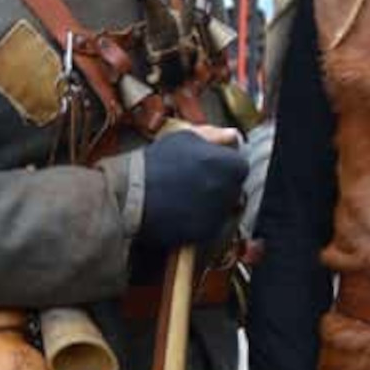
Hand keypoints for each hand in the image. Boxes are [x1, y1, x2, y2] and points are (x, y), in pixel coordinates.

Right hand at [136, 129, 248, 248]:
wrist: (130, 193)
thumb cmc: (157, 161)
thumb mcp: (184, 137)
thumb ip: (214, 136)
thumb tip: (233, 135)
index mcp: (231, 165)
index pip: (239, 166)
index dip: (224, 166)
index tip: (208, 165)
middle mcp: (231, 191)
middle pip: (234, 188)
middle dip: (220, 185)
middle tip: (194, 181)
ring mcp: (219, 214)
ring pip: (222, 209)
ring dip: (210, 203)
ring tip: (184, 196)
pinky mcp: (205, 234)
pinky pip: (208, 226)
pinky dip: (198, 220)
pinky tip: (180, 211)